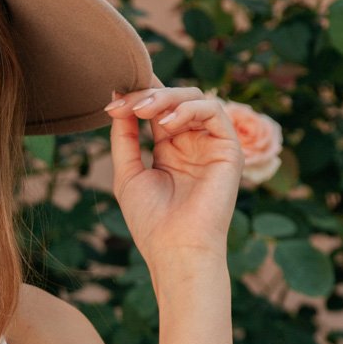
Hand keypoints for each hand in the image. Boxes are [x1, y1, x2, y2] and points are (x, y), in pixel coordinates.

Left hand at [105, 83, 243, 274]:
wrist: (176, 249)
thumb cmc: (151, 221)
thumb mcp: (128, 173)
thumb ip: (124, 137)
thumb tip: (117, 100)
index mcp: (171, 149)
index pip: (158, 109)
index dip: (139, 96)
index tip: (113, 99)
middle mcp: (193, 143)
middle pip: (175, 98)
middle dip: (148, 94)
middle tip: (125, 102)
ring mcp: (211, 144)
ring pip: (195, 98)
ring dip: (166, 98)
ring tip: (142, 110)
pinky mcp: (229, 148)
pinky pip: (214, 111)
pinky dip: (188, 109)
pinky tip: (165, 125)